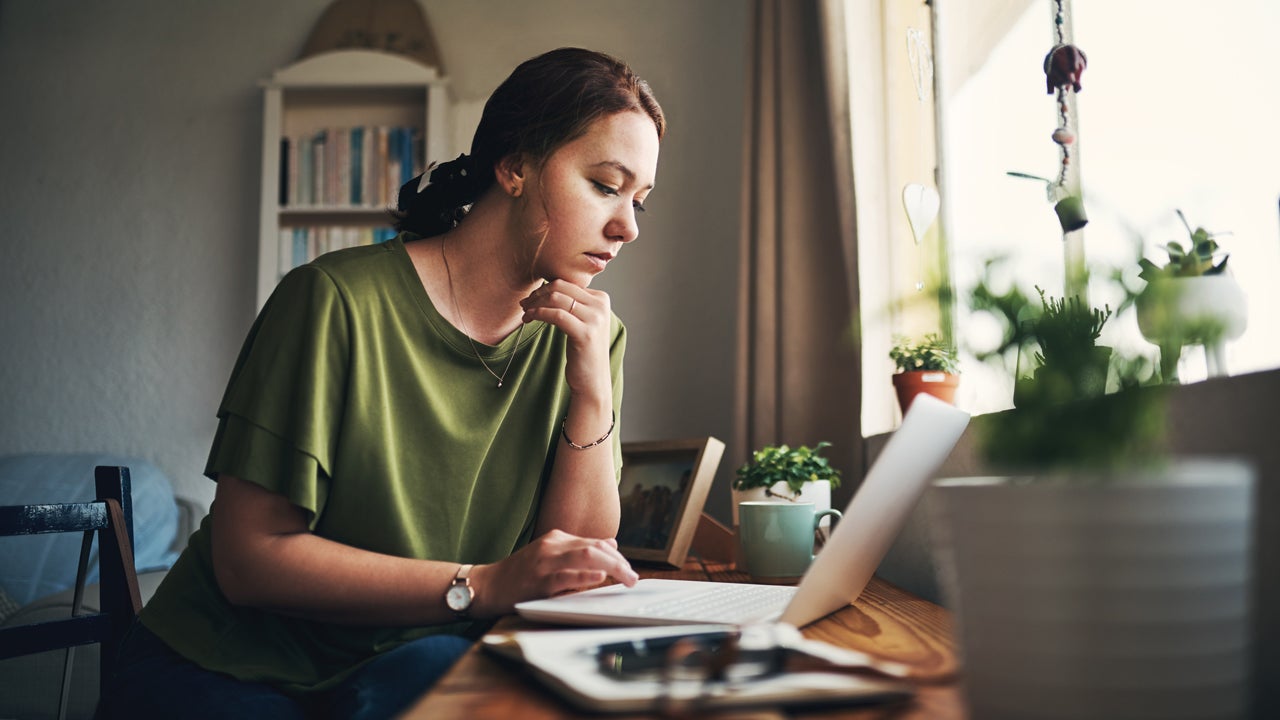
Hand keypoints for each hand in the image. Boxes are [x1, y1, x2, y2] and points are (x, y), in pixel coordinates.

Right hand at [467, 530, 637, 617]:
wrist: (487, 586)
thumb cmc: (520, 574)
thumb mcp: (550, 555)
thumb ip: (578, 550)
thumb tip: (611, 544)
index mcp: (556, 538)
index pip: (595, 542)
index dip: (617, 556)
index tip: (629, 569)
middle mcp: (552, 546)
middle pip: (594, 547)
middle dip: (619, 562)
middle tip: (632, 577)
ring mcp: (544, 563)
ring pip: (585, 556)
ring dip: (612, 567)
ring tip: (626, 579)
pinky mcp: (538, 581)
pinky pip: (566, 576)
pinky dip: (586, 575)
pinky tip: (600, 577)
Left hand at [519, 280, 612, 399]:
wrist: (593, 380)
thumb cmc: (584, 352)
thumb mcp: (582, 321)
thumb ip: (573, 303)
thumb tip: (546, 287)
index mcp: (602, 299)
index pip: (568, 283)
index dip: (545, 288)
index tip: (532, 298)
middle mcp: (601, 306)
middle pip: (561, 287)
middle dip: (538, 294)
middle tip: (524, 304)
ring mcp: (595, 319)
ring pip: (556, 298)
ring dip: (535, 303)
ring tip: (525, 313)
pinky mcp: (585, 333)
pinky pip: (556, 315)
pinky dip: (539, 313)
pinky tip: (529, 318)